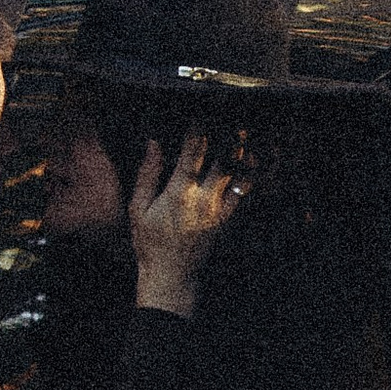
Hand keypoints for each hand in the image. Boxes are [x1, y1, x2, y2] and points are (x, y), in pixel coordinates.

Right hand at [129, 129, 249, 317]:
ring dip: (242, 152)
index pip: (193, 152)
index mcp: (179, 192)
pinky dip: (248, 176)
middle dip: (228, 136)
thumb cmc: (150, 242)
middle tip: (232, 116)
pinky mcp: (228, 220)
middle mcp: (203, 199)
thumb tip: (153, 144)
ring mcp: (219, 210)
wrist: (171, 276)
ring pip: (237, 174)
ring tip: (244, 132)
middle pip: (222, 159)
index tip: (201, 113)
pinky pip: (243, 194)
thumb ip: (147, 174)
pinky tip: (251, 162)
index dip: (199, 130)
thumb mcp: (138, 208)